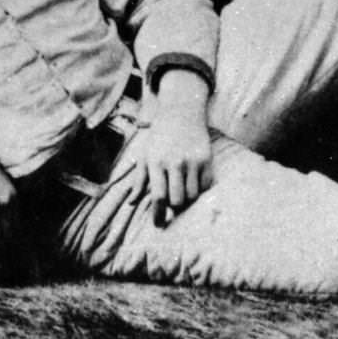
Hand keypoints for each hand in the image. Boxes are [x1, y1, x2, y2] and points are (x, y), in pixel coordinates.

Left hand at [125, 70, 212, 225]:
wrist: (181, 113)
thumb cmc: (159, 137)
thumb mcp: (145, 155)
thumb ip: (139, 180)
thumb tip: (131, 203)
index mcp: (156, 162)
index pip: (158, 196)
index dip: (158, 215)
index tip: (158, 225)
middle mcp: (174, 162)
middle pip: (177, 200)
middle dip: (174, 207)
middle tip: (171, 204)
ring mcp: (192, 160)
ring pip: (192, 196)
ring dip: (186, 200)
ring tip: (181, 193)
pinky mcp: (206, 159)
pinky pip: (204, 187)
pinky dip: (199, 190)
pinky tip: (192, 183)